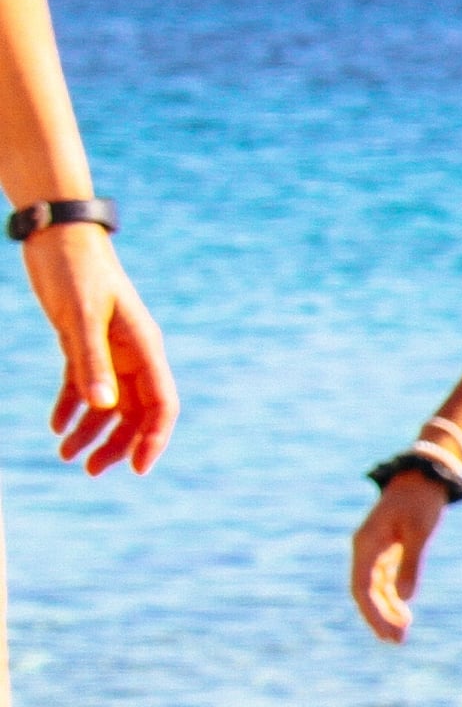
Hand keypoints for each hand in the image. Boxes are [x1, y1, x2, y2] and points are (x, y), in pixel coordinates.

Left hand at [22, 226, 174, 472]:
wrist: (58, 236)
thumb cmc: (75, 271)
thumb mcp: (80, 317)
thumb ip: (91, 362)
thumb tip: (103, 409)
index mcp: (144, 348)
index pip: (160, 404)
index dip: (153, 439)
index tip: (139, 470)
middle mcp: (132, 354)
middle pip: (135, 412)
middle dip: (117, 445)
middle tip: (91, 471)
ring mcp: (109, 349)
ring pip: (109, 403)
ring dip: (92, 432)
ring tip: (67, 457)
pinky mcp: (83, 342)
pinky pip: (83, 384)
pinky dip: (71, 407)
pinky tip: (56, 427)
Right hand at [350, 473, 450, 642]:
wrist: (424, 478)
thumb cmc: (421, 502)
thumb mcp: (419, 532)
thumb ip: (411, 564)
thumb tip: (404, 597)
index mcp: (366, 544)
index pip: (362, 587)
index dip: (373, 612)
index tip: (388, 632)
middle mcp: (365, 550)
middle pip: (365, 592)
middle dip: (378, 618)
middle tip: (396, 642)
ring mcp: (374, 551)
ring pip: (374, 589)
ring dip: (385, 612)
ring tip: (400, 635)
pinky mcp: (387, 551)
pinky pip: (383, 581)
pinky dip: (392, 598)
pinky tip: (404, 614)